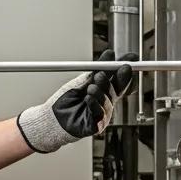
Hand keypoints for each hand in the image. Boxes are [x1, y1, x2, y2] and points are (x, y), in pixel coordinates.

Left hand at [17, 50, 136, 153]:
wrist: (52, 117)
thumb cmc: (65, 100)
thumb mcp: (83, 80)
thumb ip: (98, 69)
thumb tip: (110, 55)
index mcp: (104, 90)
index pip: (120, 80)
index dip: (125, 71)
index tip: (128, 61)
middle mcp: (105, 101)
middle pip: (118, 89)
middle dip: (118, 79)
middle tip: (114, 70)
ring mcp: (102, 113)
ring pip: (108, 100)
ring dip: (101, 91)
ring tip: (91, 87)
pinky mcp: (96, 124)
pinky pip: (100, 114)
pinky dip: (95, 104)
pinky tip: (88, 98)